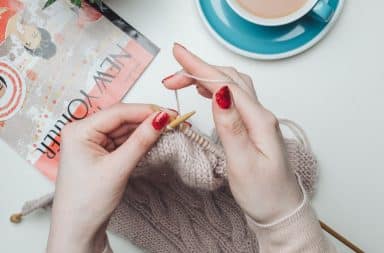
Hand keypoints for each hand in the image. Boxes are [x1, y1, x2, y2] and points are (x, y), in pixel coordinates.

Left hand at [47, 103, 175, 252]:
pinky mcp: (102, 153)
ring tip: (168, 129)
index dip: (145, 111)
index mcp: (79, 131)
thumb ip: (140, 142)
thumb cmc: (86, 203)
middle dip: (148, 120)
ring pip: (125, 129)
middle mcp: (84, 133)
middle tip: (173, 120)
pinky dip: (139, 140)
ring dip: (145, 130)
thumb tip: (160, 119)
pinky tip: (153, 139)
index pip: (118, 113)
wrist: (78, 230)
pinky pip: (124, 141)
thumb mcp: (117, 168)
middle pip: (122, 119)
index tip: (169, 113)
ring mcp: (93, 143)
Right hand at [162, 43, 301, 223]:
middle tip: (171, 74)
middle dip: (199, 69)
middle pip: (228, 79)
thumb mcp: (243, 163)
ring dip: (207, 76)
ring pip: (231, 85)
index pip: (226, 83)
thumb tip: (219, 93)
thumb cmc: (264, 193)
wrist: (280, 210)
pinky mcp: (252, 126)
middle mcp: (260, 114)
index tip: (178, 54)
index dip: (200, 67)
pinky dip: (216, 88)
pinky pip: (233, 97)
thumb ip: (231, 126)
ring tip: (183, 78)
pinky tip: (205, 91)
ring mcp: (257, 119)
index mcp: (259, 121)